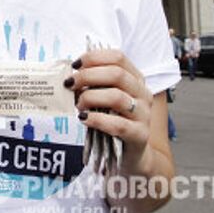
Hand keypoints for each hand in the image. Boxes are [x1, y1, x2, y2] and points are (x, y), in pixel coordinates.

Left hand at [65, 49, 153, 167]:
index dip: (94, 57)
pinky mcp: (140, 135)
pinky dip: (96, 119)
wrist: (132, 154)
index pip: (118, 57)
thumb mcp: (104, 98)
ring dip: (90, 98)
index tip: (74, 65)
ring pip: (116, 97)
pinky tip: (83, 118)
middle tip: (70, 84)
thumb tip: (69, 74)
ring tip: (78, 105)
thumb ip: (93, 84)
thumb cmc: (113, 120)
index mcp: (135, 79)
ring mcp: (144, 115)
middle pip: (117, 74)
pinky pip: (118, 124)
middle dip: (87, 76)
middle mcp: (143, 94)